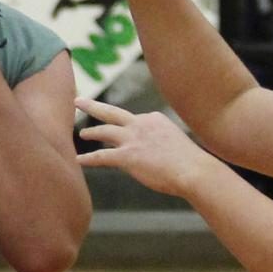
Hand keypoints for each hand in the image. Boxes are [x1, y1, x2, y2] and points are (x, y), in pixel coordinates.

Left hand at [76, 98, 213, 198]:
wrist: (195, 171)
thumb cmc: (191, 164)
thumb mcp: (175, 143)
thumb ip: (161, 143)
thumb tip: (153, 154)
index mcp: (154, 119)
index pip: (135, 120)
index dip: (129, 128)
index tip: (128, 132)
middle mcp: (140, 124)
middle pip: (111, 112)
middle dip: (93, 106)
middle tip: (78, 100)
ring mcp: (132, 139)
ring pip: (104, 131)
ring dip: (91, 132)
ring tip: (82, 134)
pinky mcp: (127, 156)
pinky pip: (101, 156)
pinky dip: (88, 159)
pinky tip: (77, 161)